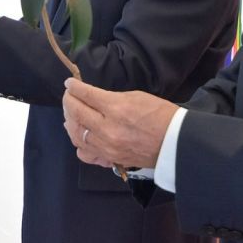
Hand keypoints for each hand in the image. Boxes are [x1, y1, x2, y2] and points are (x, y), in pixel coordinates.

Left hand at [62, 78, 178, 168]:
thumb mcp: (136, 96)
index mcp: (115, 108)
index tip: (69, 83)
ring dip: (70, 121)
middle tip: (68, 96)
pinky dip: (78, 143)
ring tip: (70, 113)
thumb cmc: (159, 114)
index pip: (86, 95)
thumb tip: (93, 98)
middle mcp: (106, 128)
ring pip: (76, 134)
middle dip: (68, 101)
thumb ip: (111, 98)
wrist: (174, 142)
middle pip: (76, 113)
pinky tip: (80, 134)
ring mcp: (106, 146)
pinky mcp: (109, 158)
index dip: (74, 87)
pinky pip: (84, 153)